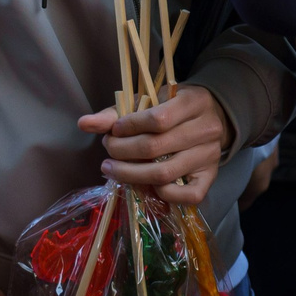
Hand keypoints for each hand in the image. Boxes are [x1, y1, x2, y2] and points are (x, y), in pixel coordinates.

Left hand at [81, 84, 233, 203]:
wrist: (211, 117)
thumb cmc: (174, 107)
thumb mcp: (150, 100)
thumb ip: (117, 112)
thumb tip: (83, 123)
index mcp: (194, 102)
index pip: (158, 119)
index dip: (129, 127)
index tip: (114, 130)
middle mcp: (207, 129)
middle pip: (156, 148)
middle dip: (122, 151)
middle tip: (109, 149)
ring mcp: (211, 155)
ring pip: (165, 174)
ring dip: (130, 175)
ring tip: (112, 168)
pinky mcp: (211, 177)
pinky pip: (189, 196)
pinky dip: (163, 194)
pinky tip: (145, 185)